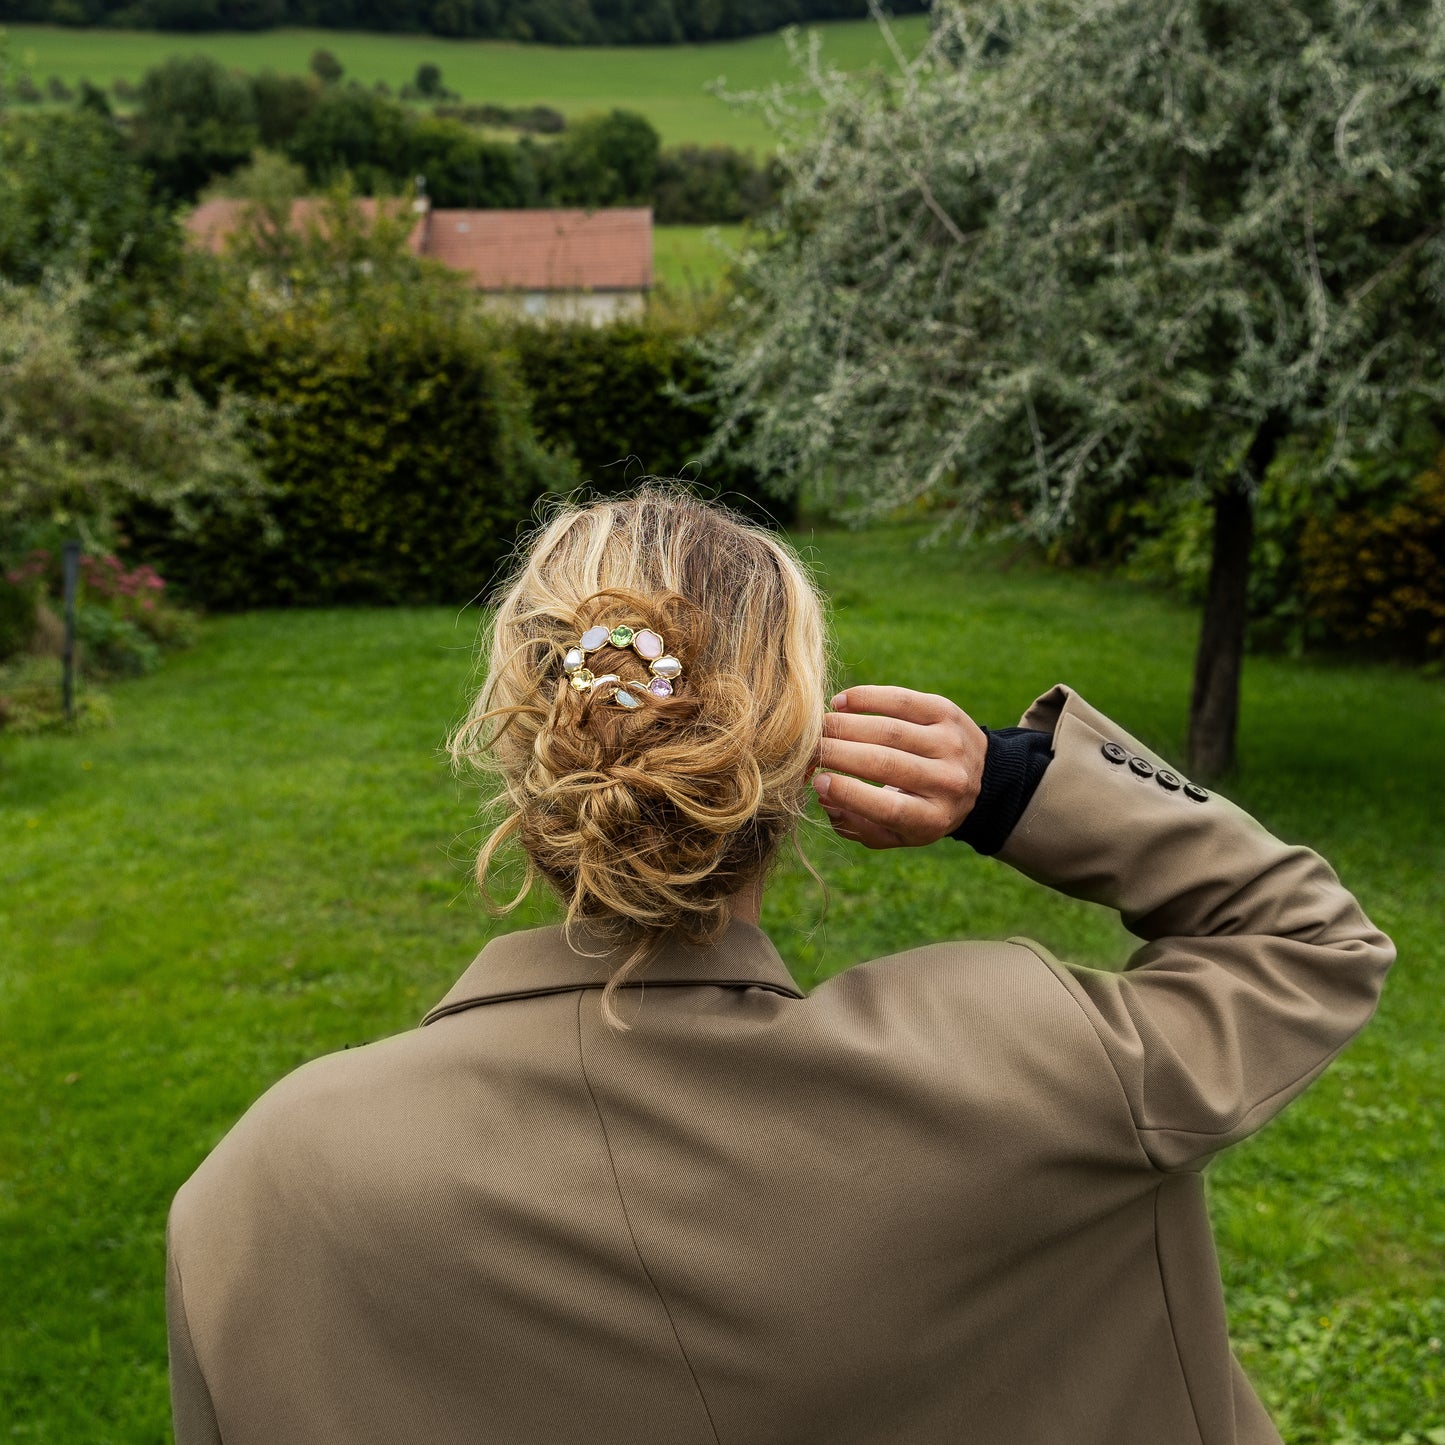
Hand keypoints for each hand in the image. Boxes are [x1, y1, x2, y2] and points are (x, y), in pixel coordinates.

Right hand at [811, 686, 987, 849]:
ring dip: (845, 726)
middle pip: (885, 763)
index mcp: (932, 818)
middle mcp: (947, 782)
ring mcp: (950, 744)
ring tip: (818, 728)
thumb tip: (824, 797)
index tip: (816, 781)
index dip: (849, 793)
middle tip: (805, 750)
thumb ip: (858, 825)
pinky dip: (867, 698)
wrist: (980, 780)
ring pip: (890, 730)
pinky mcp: (947, 713)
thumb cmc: (922, 809)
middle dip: (837, 753)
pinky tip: (840, 703)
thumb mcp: (897, 834)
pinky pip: (902, 700)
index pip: (889, 807)